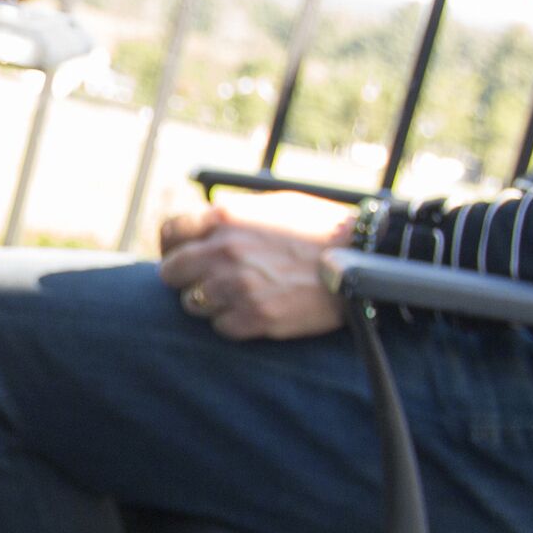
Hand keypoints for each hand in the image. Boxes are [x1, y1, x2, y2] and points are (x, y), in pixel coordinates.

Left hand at [156, 191, 352, 339]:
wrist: (361, 258)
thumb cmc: (321, 229)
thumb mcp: (273, 205)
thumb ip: (234, 215)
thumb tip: (208, 223)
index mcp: (226, 217)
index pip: (170, 233)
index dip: (173, 247)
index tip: (182, 256)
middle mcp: (224, 250)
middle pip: (171, 272)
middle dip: (184, 279)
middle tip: (205, 283)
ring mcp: (237, 285)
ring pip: (191, 304)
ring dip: (208, 304)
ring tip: (236, 298)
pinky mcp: (254, 317)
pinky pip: (220, 327)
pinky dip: (232, 323)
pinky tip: (253, 313)